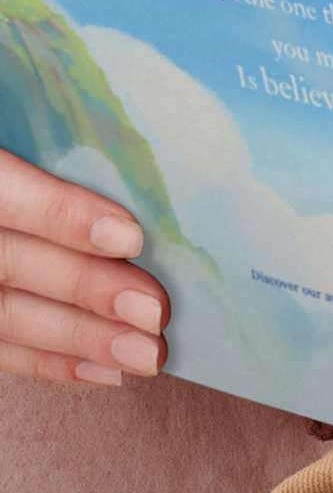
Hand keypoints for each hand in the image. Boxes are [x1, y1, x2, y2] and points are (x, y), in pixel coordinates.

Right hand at [0, 148, 169, 385]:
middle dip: (87, 290)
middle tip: (157, 312)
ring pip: (5, 316)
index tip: (131, 237)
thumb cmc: (9, 127)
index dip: (65, 217)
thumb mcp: (11, 120)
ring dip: (79, 340)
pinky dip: (50, 363)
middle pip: (11, 265)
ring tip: (145, 355)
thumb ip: (57, 141)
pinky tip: (106, 372)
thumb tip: (141, 144)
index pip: (7, 196)